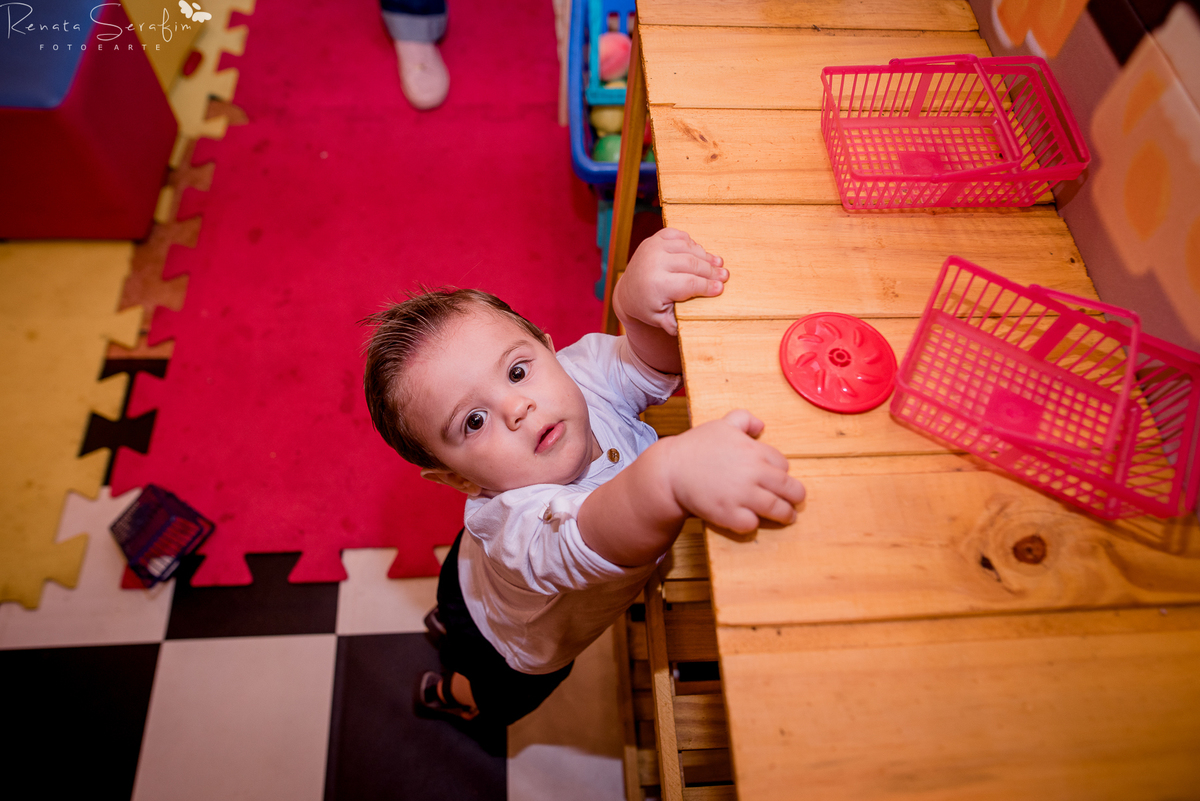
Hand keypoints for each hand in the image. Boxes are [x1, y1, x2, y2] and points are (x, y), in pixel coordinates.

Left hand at [614, 228, 726, 336]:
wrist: (627, 291)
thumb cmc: (647, 307)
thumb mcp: (658, 319)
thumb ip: (673, 323)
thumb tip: (686, 329)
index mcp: (656, 284)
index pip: (689, 283)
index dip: (707, 286)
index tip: (721, 289)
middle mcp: (654, 262)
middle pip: (692, 264)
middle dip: (711, 271)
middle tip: (725, 275)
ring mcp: (653, 247)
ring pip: (687, 248)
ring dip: (705, 256)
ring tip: (718, 263)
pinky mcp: (654, 238)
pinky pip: (679, 235)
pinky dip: (691, 243)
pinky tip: (700, 252)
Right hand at [663, 410, 805, 533]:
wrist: (669, 470)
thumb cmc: (694, 447)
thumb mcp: (720, 425)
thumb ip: (744, 420)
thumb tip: (761, 426)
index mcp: (754, 451)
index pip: (783, 464)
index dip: (781, 472)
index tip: (778, 477)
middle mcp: (753, 473)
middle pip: (789, 488)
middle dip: (796, 496)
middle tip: (796, 500)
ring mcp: (742, 495)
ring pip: (777, 509)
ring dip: (786, 514)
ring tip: (787, 516)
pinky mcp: (729, 514)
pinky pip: (752, 524)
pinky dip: (753, 523)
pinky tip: (750, 520)